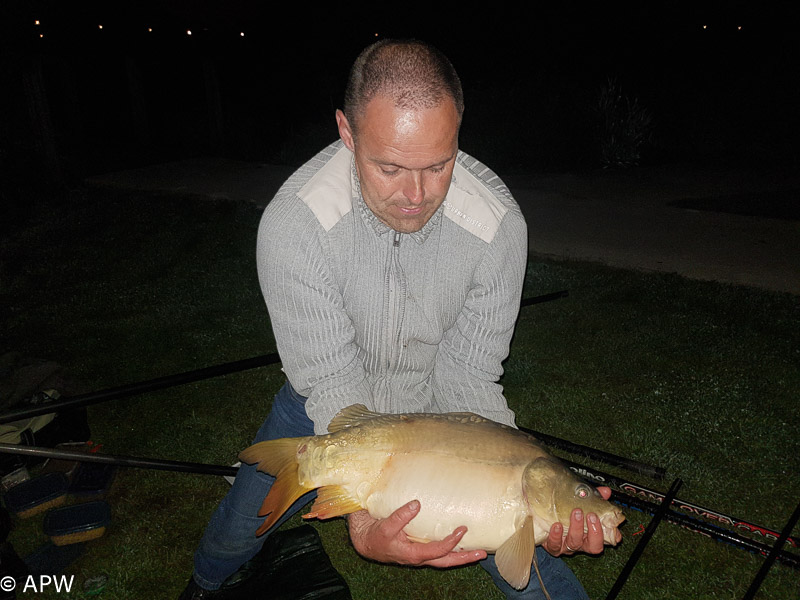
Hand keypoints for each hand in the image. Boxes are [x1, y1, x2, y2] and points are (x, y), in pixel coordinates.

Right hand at [346, 499, 486, 567]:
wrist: (362, 540)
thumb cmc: (373, 535)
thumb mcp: (384, 526)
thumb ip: (399, 517)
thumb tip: (417, 504)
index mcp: (412, 554)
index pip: (437, 551)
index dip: (451, 542)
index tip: (462, 530)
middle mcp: (418, 556)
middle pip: (445, 561)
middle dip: (464, 558)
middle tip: (482, 553)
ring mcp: (418, 552)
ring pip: (443, 558)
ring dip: (459, 554)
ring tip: (475, 549)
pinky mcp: (417, 546)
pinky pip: (436, 550)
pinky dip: (449, 547)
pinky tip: (457, 539)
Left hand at [542, 486, 613, 555]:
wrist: (542, 515)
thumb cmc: (565, 510)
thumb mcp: (580, 502)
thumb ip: (594, 497)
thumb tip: (606, 491)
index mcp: (590, 534)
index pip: (604, 539)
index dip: (610, 536)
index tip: (611, 525)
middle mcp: (580, 542)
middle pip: (593, 546)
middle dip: (594, 532)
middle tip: (591, 515)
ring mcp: (566, 546)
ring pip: (574, 543)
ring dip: (576, 529)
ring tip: (575, 513)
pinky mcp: (552, 546)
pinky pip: (554, 545)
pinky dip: (556, 536)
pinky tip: (556, 525)